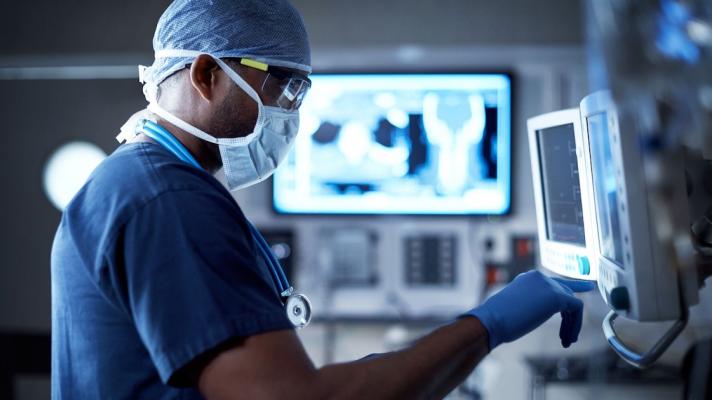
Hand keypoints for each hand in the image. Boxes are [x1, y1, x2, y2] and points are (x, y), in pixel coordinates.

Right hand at [463, 270, 594, 349]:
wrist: (492, 320)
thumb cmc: (498, 320)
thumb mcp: (517, 307)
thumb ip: (532, 304)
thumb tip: (539, 312)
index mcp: (528, 278)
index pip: (554, 283)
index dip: (570, 290)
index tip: (585, 290)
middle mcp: (540, 277)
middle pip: (566, 293)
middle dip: (570, 316)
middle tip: (568, 337)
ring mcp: (548, 285)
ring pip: (572, 303)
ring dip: (572, 324)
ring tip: (566, 341)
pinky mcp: (556, 296)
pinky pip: (576, 309)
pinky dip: (575, 325)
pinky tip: (568, 338)